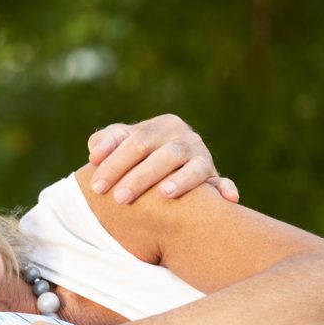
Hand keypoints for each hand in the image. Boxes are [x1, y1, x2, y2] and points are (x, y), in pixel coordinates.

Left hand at [87, 114, 239, 204]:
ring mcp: (203, 157)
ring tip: (163, 194)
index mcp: (162, 125)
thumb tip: (96, 155)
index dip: (115, 163)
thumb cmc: (131, 156)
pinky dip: (225, 188)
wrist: (159, 169)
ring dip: (181, 180)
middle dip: (139, 177)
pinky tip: (227, 198)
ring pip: (194, 167)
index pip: (137, 141)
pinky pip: (222, 182)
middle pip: (164, 155)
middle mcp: (186, 138)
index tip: (96, 186)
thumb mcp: (117, 144)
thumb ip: (104, 142)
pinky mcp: (215, 177)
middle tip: (119, 199)